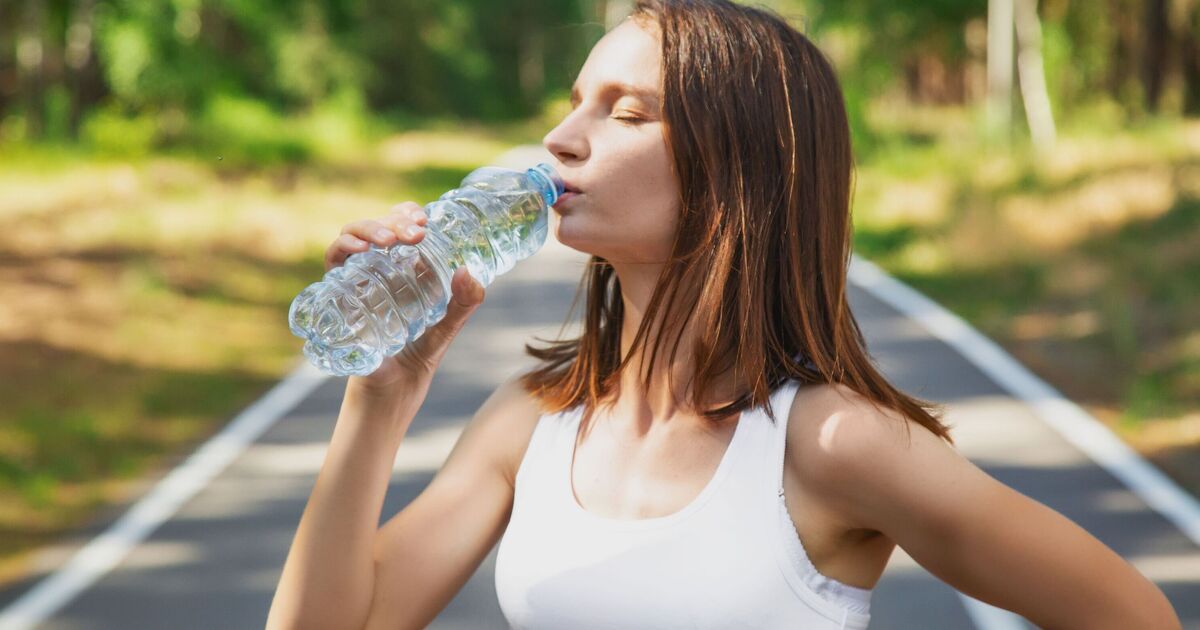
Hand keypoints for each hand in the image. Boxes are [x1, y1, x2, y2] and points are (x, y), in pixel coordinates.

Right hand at [324, 201, 485, 392]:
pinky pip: (332, 261)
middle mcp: (377, 269)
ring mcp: (355, 279)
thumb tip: (469, 272)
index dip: (407, 214)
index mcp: (403, 268)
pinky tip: (361, 250)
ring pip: (353, 236)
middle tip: (416, 232)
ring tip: (389, 239)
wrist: (390, 392)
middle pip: (379, 227)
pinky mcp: (337, 294)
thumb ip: (463, 304)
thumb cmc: (416, 359)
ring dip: (370, 228)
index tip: (424, 218)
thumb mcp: (446, 329)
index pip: (400, 227)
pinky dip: (343, 248)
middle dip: (395, 221)